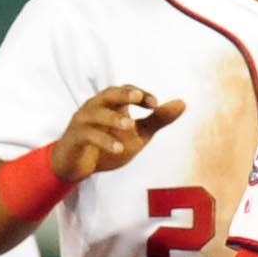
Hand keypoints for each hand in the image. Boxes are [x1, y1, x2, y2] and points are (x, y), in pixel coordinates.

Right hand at [51, 86, 184, 185]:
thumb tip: (183, 103)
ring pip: (96, 114)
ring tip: (130, 126)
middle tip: (138, 97)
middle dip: (123, 94)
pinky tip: (119, 149)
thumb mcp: (138, 134)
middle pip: (108, 94)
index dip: (140, 94)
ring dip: (113, 119)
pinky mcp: (74, 138)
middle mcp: (95, 107)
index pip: (125, 91)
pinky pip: (88, 135)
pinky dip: (104, 141)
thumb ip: (158, 120)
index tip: (155, 104)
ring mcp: (83, 121)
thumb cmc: (107, 145)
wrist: (77, 166)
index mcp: (111, 104)